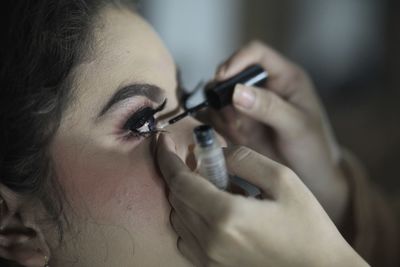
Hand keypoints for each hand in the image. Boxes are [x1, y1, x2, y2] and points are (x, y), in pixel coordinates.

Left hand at [156, 134, 366, 266]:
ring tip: (209, 182)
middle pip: (175, 197)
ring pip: (177, 217)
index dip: (167, 156)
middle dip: (178, 172)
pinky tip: (211, 208)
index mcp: (226, 216)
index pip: (179, 180)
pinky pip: (186, 237)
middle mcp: (210, 241)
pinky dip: (189, 216)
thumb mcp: (283, 179)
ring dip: (184, 193)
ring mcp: (209, 259)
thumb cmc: (308, 226)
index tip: (163, 139)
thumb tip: (217, 153)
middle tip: (196, 157)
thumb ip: (244, 159)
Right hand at [198, 41, 347, 222]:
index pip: (256, 53)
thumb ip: (269, 107)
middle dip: (224, 96)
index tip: (222, 77)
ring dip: (223, 116)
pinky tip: (236, 140)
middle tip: (233, 119)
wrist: (310, 178)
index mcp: (284, 77)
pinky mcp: (238, 123)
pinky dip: (219, 128)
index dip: (237, 60)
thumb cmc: (313, 148)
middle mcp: (263, 87)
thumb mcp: (296, 126)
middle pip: (229, 75)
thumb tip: (237, 91)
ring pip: (219, 99)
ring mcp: (248, 106)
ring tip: (241, 133)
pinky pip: (217, 119)